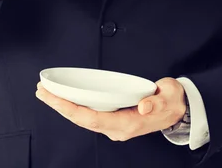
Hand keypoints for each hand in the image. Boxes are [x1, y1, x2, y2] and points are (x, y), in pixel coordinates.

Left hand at [35, 77, 185, 141]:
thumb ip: (156, 101)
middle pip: (81, 120)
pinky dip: (74, 107)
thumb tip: (142, 105)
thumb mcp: (169, 97)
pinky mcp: (114, 120)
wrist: (179, 109)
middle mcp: (117, 129)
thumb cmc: (172, 101)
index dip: (71, 109)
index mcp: (127, 124)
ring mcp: (114, 126)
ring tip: (46, 94)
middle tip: (41, 92)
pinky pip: (88, 116)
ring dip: (63, 107)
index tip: (55, 98)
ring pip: (83, 119)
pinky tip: (64, 99)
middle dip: (60, 107)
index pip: (92, 118)